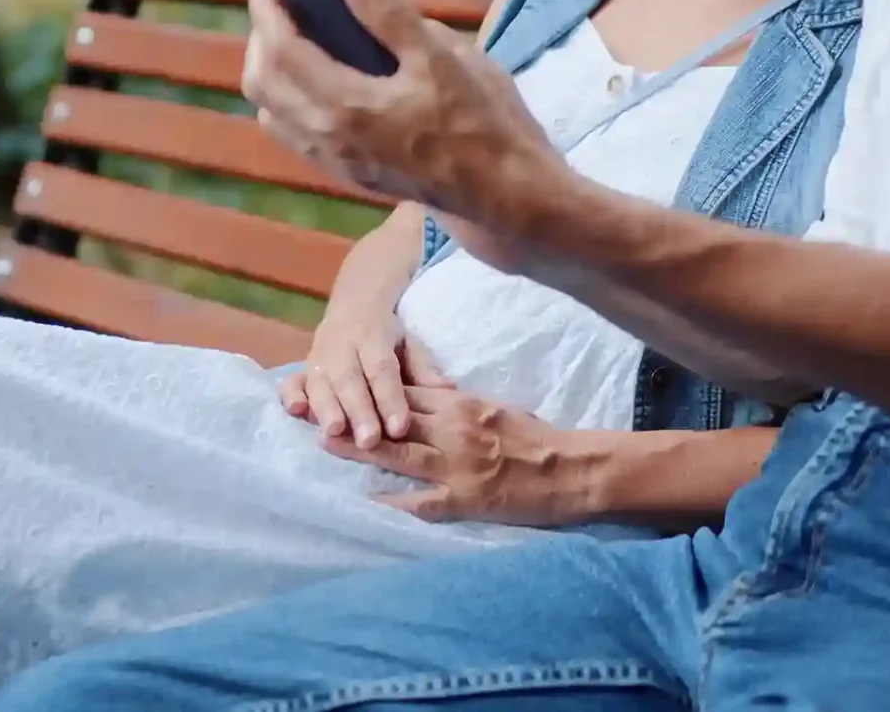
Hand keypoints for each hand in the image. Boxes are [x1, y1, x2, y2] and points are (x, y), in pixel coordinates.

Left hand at [241, 0, 567, 265]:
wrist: (504, 196)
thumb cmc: (481, 123)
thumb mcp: (443, 57)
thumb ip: (389, 14)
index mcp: (346, 107)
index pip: (282, 49)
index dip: (267, 7)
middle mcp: (327, 139)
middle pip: (261, 83)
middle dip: (261, 36)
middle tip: (280, 0)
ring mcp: (335, 162)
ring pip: (271, 112)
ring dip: (269, 70)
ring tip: (295, 34)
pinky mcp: (349, 174)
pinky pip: (294, 133)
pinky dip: (287, 98)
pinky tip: (318, 78)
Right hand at [278, 305, 453, 448]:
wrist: (353, 305)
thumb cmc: (388, 335)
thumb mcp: (409, 343)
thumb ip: (425, 368)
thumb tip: (449, 390)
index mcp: (373, 336)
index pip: (382, 369)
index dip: (390, 398)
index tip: (400, 427)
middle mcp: (342, 346)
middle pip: (350, 379)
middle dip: (359, 411)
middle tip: (369, 441)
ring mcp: (318, 356)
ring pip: (320, 382)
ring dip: (326, 408)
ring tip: (335, 433)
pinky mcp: (301, 368)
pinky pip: (291, 380)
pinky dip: (291, 395)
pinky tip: (297, 412)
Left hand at [320, 385, 591, 526]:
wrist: (572, 468)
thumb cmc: (539, 437)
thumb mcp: (498, 408)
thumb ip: (462, 407)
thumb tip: (433, 403)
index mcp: (463, 405)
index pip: (408, 393)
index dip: (372, 390)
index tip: (342, 385)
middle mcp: (454, 431)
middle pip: (395, 419)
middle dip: (356, 414)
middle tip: (317, 412)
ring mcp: (458, 467)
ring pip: (400, 455)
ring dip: (361, 450)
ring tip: (326, 445)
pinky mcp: (466, 499)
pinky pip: (423, 502)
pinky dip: (395, 503)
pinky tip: (368, 504)